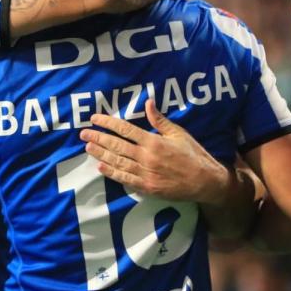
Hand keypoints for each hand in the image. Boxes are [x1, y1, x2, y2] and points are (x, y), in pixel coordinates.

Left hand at [78, 100, 228, 203]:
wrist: (206, 182)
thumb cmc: (193, 155)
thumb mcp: (179, 134)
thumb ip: (160, 121)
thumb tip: (148, 103)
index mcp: (153, 142)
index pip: (125, 129)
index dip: (107, 123)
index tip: (94, 119)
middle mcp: (146, 157)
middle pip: (116, 145)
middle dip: (98, 138)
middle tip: (83, 133)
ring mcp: (145, 173)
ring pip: (117, 162)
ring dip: (101, 154)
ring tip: (87, 147)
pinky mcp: (146, 187)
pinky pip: (125, 179)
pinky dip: (111, 173)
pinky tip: (100, 167)